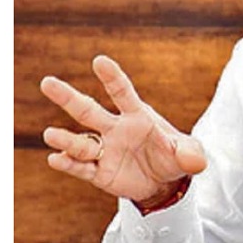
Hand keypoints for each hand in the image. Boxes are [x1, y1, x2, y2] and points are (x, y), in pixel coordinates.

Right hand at [40, 54, 206, 203]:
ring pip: (80, 142)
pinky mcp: (99, 172)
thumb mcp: (188, 155)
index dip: (112, 78)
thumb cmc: (173, 156)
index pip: (123, 93)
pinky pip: (81, 167)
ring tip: (50, 134)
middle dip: (68, 97)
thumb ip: (191, 154)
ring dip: (65, 138)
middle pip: (88, 110)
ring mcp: (105, 150)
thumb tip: (195, 161)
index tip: (99, 60)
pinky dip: (68, 164)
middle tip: (47, 82)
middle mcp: (115, 130)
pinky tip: (55, 159)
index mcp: (137, 117)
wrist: (163, 181)